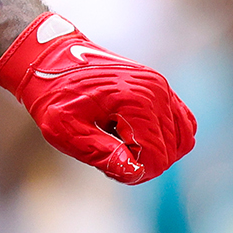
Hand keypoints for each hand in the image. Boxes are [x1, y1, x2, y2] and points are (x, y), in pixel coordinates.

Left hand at [0, 13, 195, 183]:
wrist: (48, 60)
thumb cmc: (52, 96)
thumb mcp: (65, 130)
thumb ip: (101, 153)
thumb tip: (135, 172)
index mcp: (135, 100)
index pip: (156, 158)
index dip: (132, 171)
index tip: (105, 161)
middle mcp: (156, 91)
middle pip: (169, 152)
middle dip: (141, 162)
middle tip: (107, 151)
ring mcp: (161, 86)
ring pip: (181, 141)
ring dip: (154, 152)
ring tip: (119, 144)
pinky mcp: (162, 87)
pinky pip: (183, 125)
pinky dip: (166, 139)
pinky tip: (133, 135)